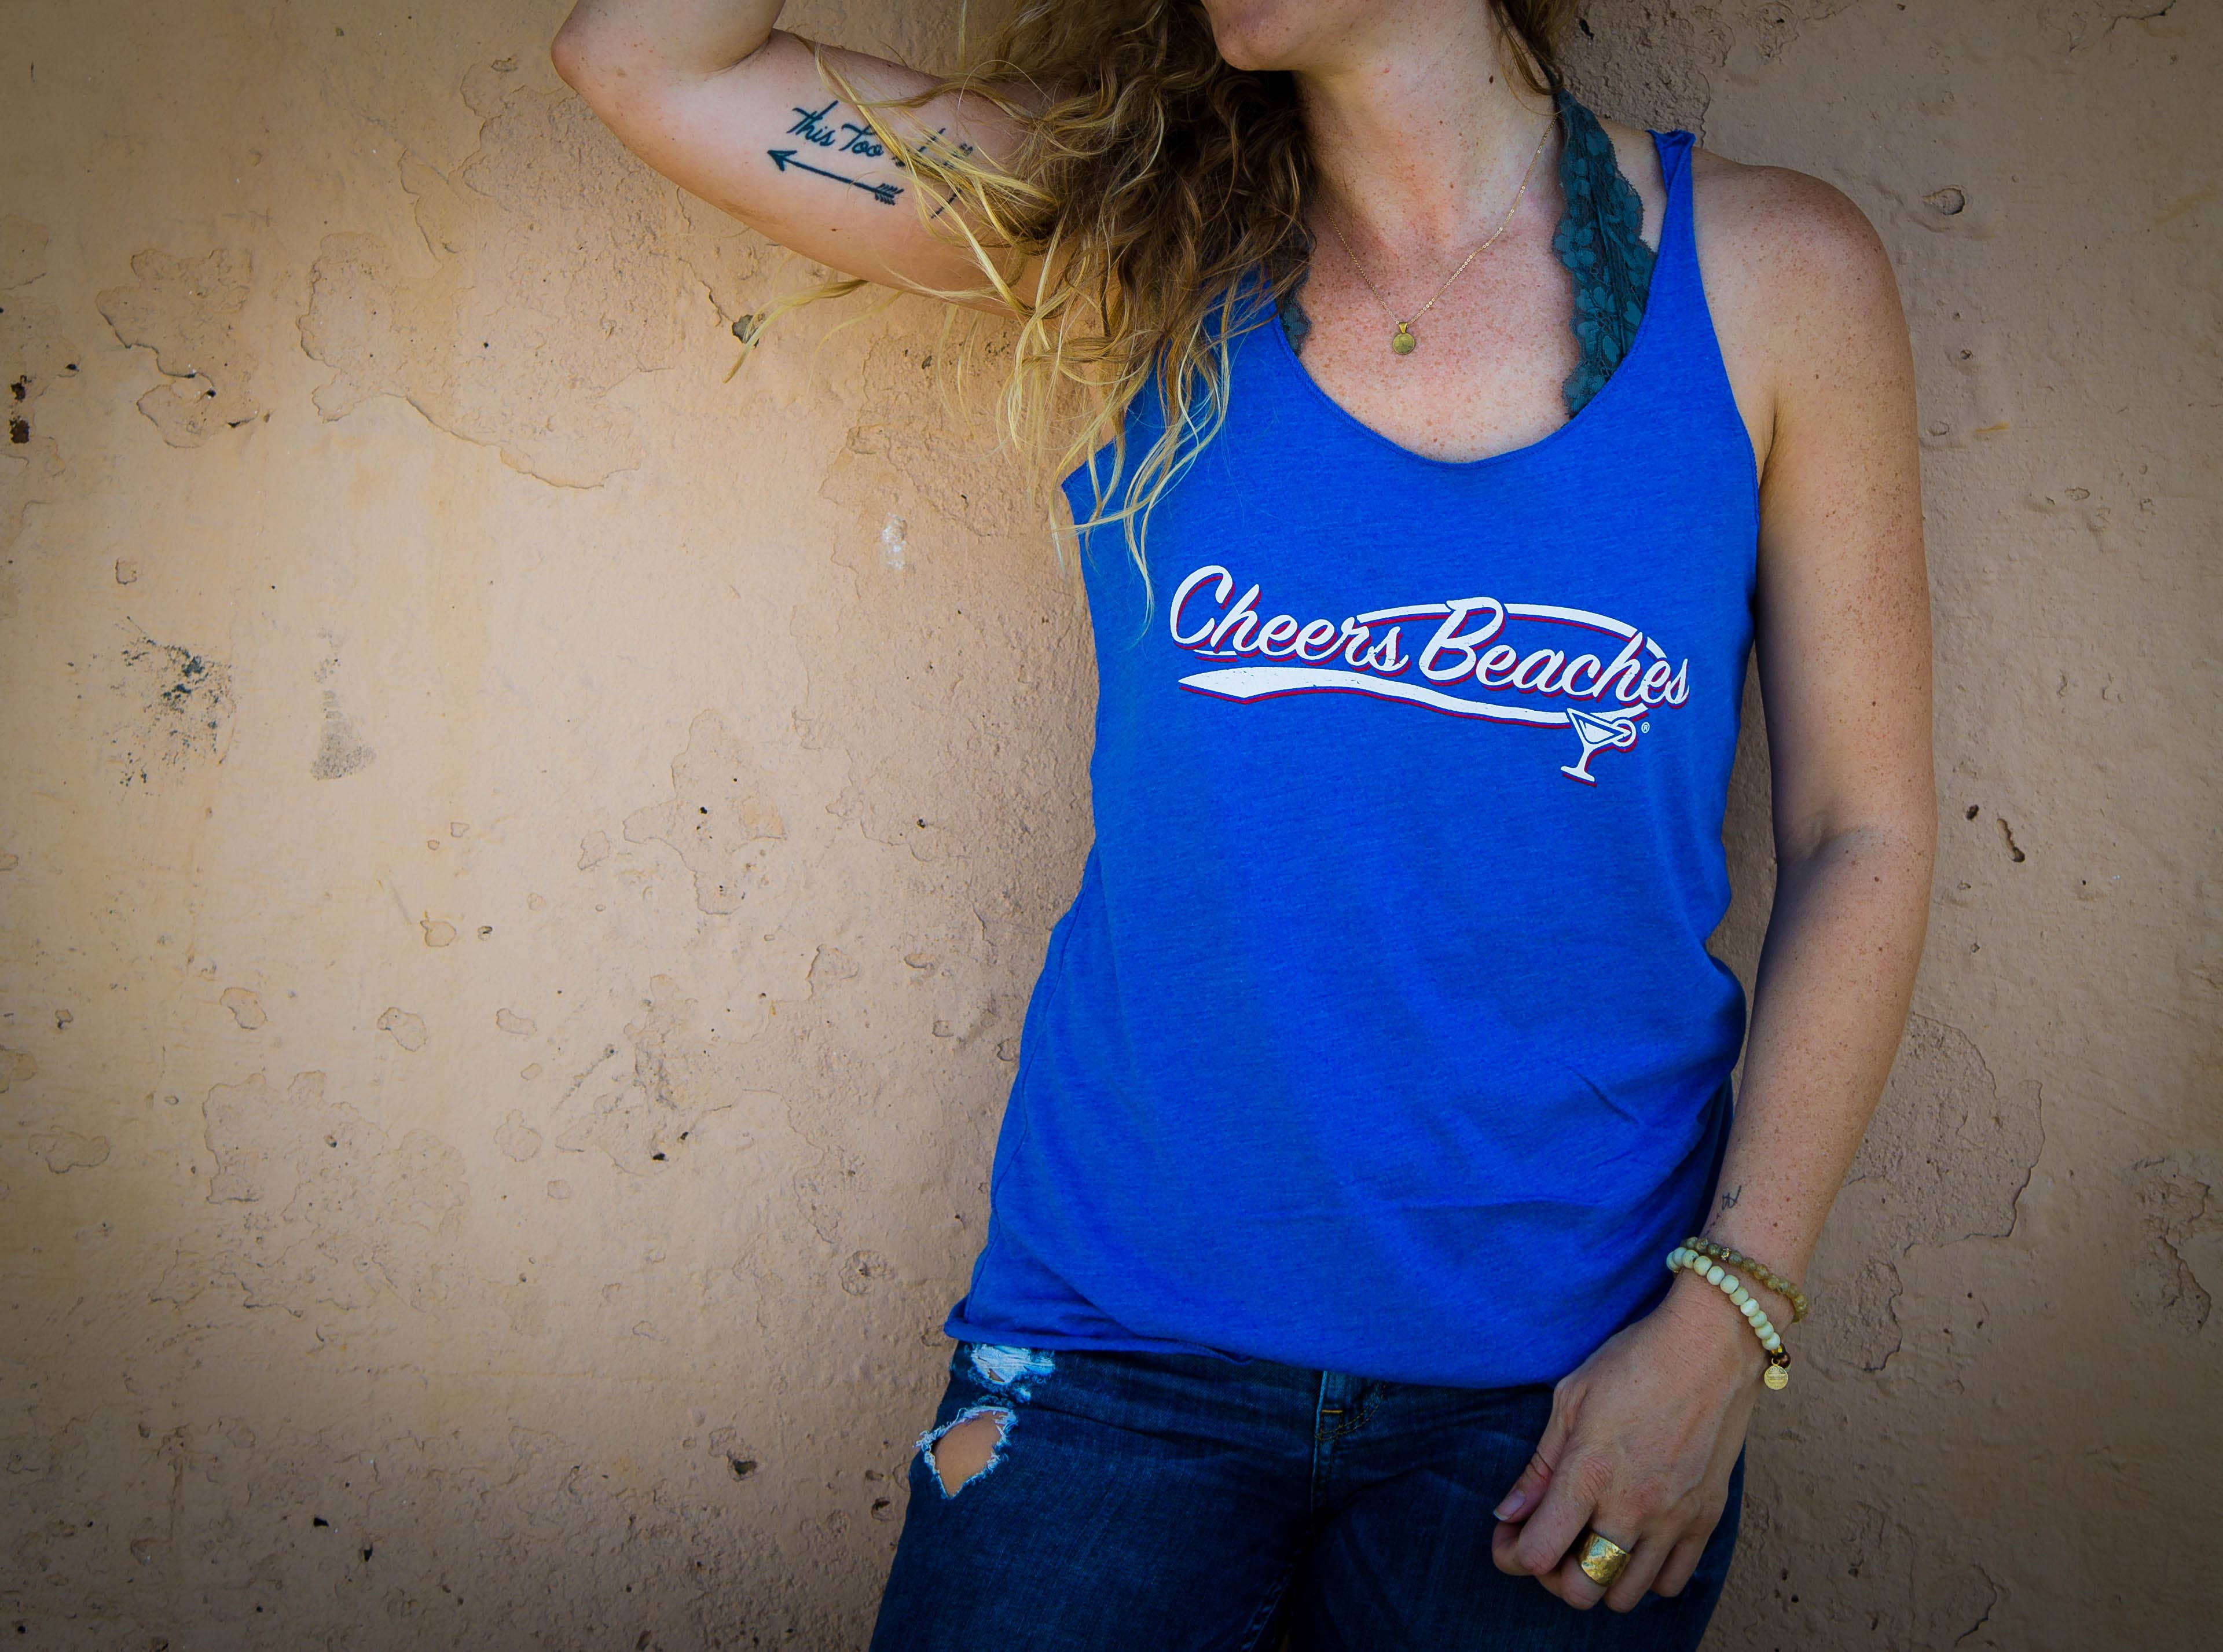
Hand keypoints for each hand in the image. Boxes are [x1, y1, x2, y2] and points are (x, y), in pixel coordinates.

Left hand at [1488, 1268, 1767, 1610]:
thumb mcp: (1570, 1399)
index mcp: (1589, 1474)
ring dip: (1600, 1578)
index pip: (1537, 1554)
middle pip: (1581, 1591)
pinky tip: (1635, 1541)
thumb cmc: (1633, 1361)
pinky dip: (1647, 1576)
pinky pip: (1672, 1582)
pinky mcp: (1705, 1520)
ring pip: (1627, 1596)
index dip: (1511, 1554)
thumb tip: (1508, 1513)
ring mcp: (1673, 1519)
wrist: (1711, 1346)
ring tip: (1593, 1541)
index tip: (1509, 1535)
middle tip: (1551, 1541)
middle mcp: (1631, 1507)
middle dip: (1553, 1575)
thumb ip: (1540, 1465)